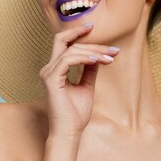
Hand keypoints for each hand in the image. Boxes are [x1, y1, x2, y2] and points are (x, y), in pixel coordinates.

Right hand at [38, 23, 118, 137]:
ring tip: (110, 58)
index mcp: (55, 69)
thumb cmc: (76, 114)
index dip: (77, 33)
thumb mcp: (87, 87)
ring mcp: (48, 73)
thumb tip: (98, 56)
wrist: (70, 133)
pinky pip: (68, 60)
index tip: (94, 27)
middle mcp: (49, 68)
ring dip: (93, 52)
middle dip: (88, 39)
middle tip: (111, 48)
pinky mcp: (51, 79)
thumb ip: (89, 70)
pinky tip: (98, 60)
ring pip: (71, 50)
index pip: (64, 43)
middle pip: (65, 40)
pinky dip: (84, 58)